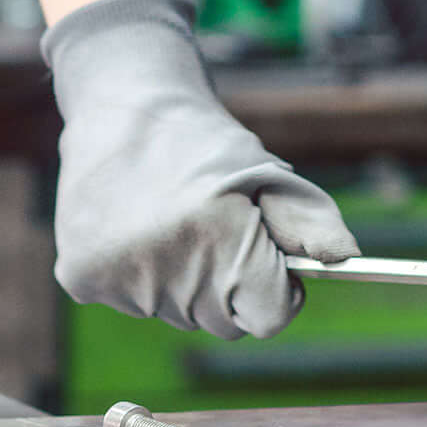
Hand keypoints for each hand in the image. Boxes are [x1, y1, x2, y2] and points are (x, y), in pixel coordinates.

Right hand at [43, 0, 357, 339]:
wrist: (122, 105)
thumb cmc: (206, 145)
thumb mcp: (270, 173)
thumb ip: (314, 223)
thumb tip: (345, 260)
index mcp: (222, 239)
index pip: (269, 318)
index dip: (277, 290)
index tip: (269, 261)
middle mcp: (168, 265)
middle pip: (223, 322)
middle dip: (229, 284)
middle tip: (213, 228)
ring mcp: (119, 276)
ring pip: (176, 314)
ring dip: (183, 281)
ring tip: (170, 221)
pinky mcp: (82, 276)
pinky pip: (131, 303)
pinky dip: (139, 276)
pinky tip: (135, 230)